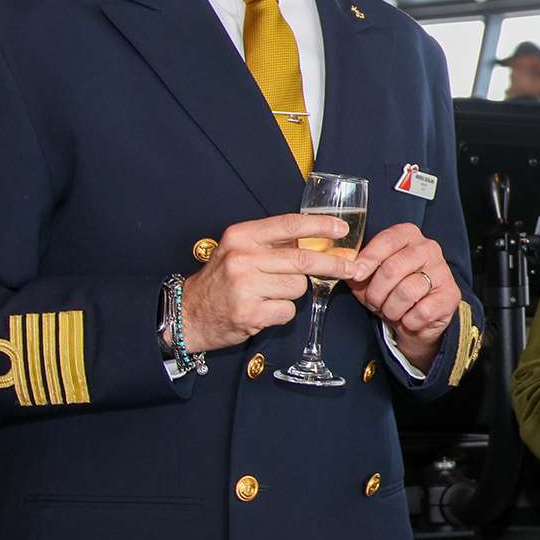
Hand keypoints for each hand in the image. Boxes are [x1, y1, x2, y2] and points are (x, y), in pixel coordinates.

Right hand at [177, 213, 355, 353]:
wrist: (187, 314)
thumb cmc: (220, 281)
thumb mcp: (238, 250)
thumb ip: (272, 243)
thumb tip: (318, 240)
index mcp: (242, 236)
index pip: (289, 225)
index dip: (320, 226)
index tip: (342, 229)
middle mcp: (243, 258)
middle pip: (303, 259)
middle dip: (334, 264)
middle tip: (352, 268)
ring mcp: (246, 286)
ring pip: (299, 287)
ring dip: (292, 294)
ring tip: (268, 295)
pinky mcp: (250, 313)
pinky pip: (288, 311)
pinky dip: (281, 313)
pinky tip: (262, 311)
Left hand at [346, 222, 462, 369]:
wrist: (415, 319)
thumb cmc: (390, 291)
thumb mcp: (369, 276)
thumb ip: (358, 268)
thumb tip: (346, 267)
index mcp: (408, 235)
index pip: (386, 241)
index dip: (368, 259)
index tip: (356, 275)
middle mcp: (429, 248)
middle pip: (392, 268)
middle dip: (376, 292)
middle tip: (373, 302)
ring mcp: (443, 271)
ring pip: (406, 292)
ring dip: (391, 309)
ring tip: (391, 311)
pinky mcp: (451, 295)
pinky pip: (421, 312)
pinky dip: (408, 321)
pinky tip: (409, 319)